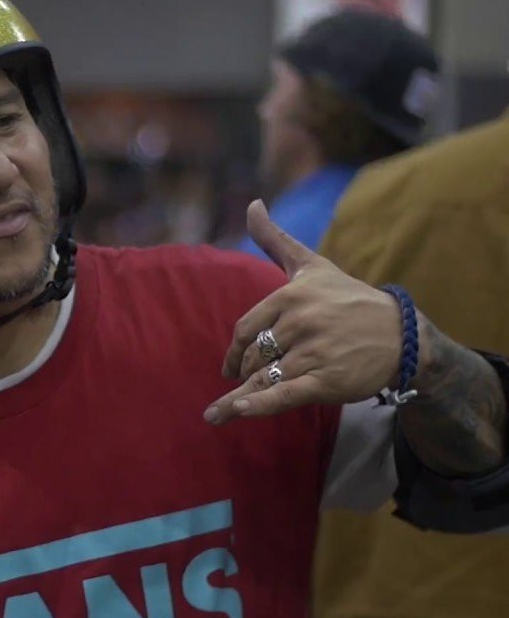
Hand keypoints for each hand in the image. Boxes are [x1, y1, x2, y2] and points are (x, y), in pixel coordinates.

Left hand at [204, 200, 414, 424]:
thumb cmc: (349, 298)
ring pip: (264, 376)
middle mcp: (300, 323)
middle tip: (240, 383)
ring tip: (216, 414)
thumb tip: (252, 204)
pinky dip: (256, 405)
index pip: (245, 330)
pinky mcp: (327, 381)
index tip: (230, 365)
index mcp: (291, 296)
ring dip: (237, 397)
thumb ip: (275, 238)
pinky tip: (235, 412)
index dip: (233, 350)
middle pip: (253, 355)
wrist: (401, 334)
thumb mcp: (311, 265)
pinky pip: (282, 394)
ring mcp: (314, 353)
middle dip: (244, 371)